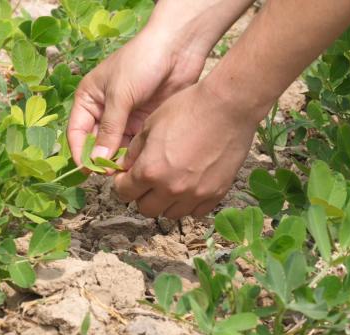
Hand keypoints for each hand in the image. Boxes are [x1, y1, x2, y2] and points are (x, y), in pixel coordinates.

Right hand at [67, 0, 256, 165]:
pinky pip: (133, 145)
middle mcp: (103, 110)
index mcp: (89, 99)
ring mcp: (124, 117)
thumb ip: (109, 129)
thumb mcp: (120, 95)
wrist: (178, 47)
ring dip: (118, 160)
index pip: (77, 132)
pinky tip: (139, 164)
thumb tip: (98, 161)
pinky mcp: (143, 122)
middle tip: (110, 175)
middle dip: (101, 159)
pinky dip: (133, 156)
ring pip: (115, 147)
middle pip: (95, 143)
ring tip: (125, 172)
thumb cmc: (142, 63)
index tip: (89, 171)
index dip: (80, 152)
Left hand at [113, 82, 267, 218]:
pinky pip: (196, 211)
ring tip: (169, 182)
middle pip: (146, 209)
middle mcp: (170, 188)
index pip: (124, 193)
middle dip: (141, 195)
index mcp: (149, 170)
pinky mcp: (216, 194)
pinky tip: (189, 185)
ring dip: (165, 202)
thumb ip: (134, 152)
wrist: (228, 106)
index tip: (127, 177)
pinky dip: (188, 203)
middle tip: (147, 180)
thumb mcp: (150, 125)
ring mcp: (195, 194)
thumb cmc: (186, 109)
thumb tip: (125, 167)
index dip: (122, 184)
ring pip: (170, 214)